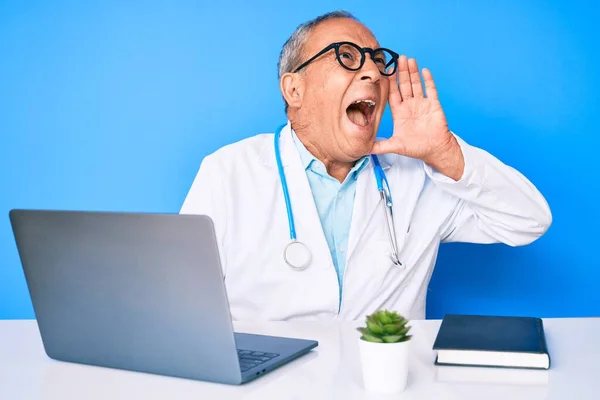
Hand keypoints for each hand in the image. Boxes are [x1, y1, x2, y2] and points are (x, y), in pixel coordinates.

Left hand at [371, 56, 463, 179]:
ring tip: (409, 60)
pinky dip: (428, 81)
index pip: (393, 94)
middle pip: (404, 86)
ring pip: (416, 84)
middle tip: (398, 58)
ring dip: (413, 73)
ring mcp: (422, 104)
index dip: (390, 83)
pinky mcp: (434, 105)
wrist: (435, 150)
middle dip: (401, 72)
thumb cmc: (416, 148)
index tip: (386, 71)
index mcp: (400, 113)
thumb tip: (363, 150)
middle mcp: (410, 106)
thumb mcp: (395, 146)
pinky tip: (424, 70)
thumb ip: (380, 146)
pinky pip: (431, 90)